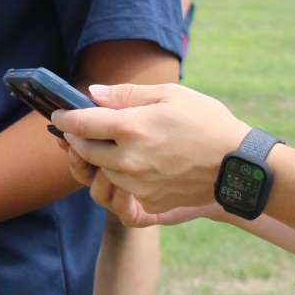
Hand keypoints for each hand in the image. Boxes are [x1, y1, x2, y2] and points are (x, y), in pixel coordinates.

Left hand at [50, 82, 245, 214]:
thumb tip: (93, 93)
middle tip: (75, 130)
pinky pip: (124, 188)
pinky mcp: (150, 202)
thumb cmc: (206, 121)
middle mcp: (130, 160)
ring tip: (107, 144)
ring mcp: (139, 184)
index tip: (57, 115)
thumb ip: (127, 94)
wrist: (237, 165)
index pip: (82, 124)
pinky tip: (134, 163)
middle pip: (85, 151)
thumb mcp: (169, 95)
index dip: (65, 118)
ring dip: (99, 159)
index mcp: (132, 128)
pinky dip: (122, 176)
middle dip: (76, 140)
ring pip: (102, 172)